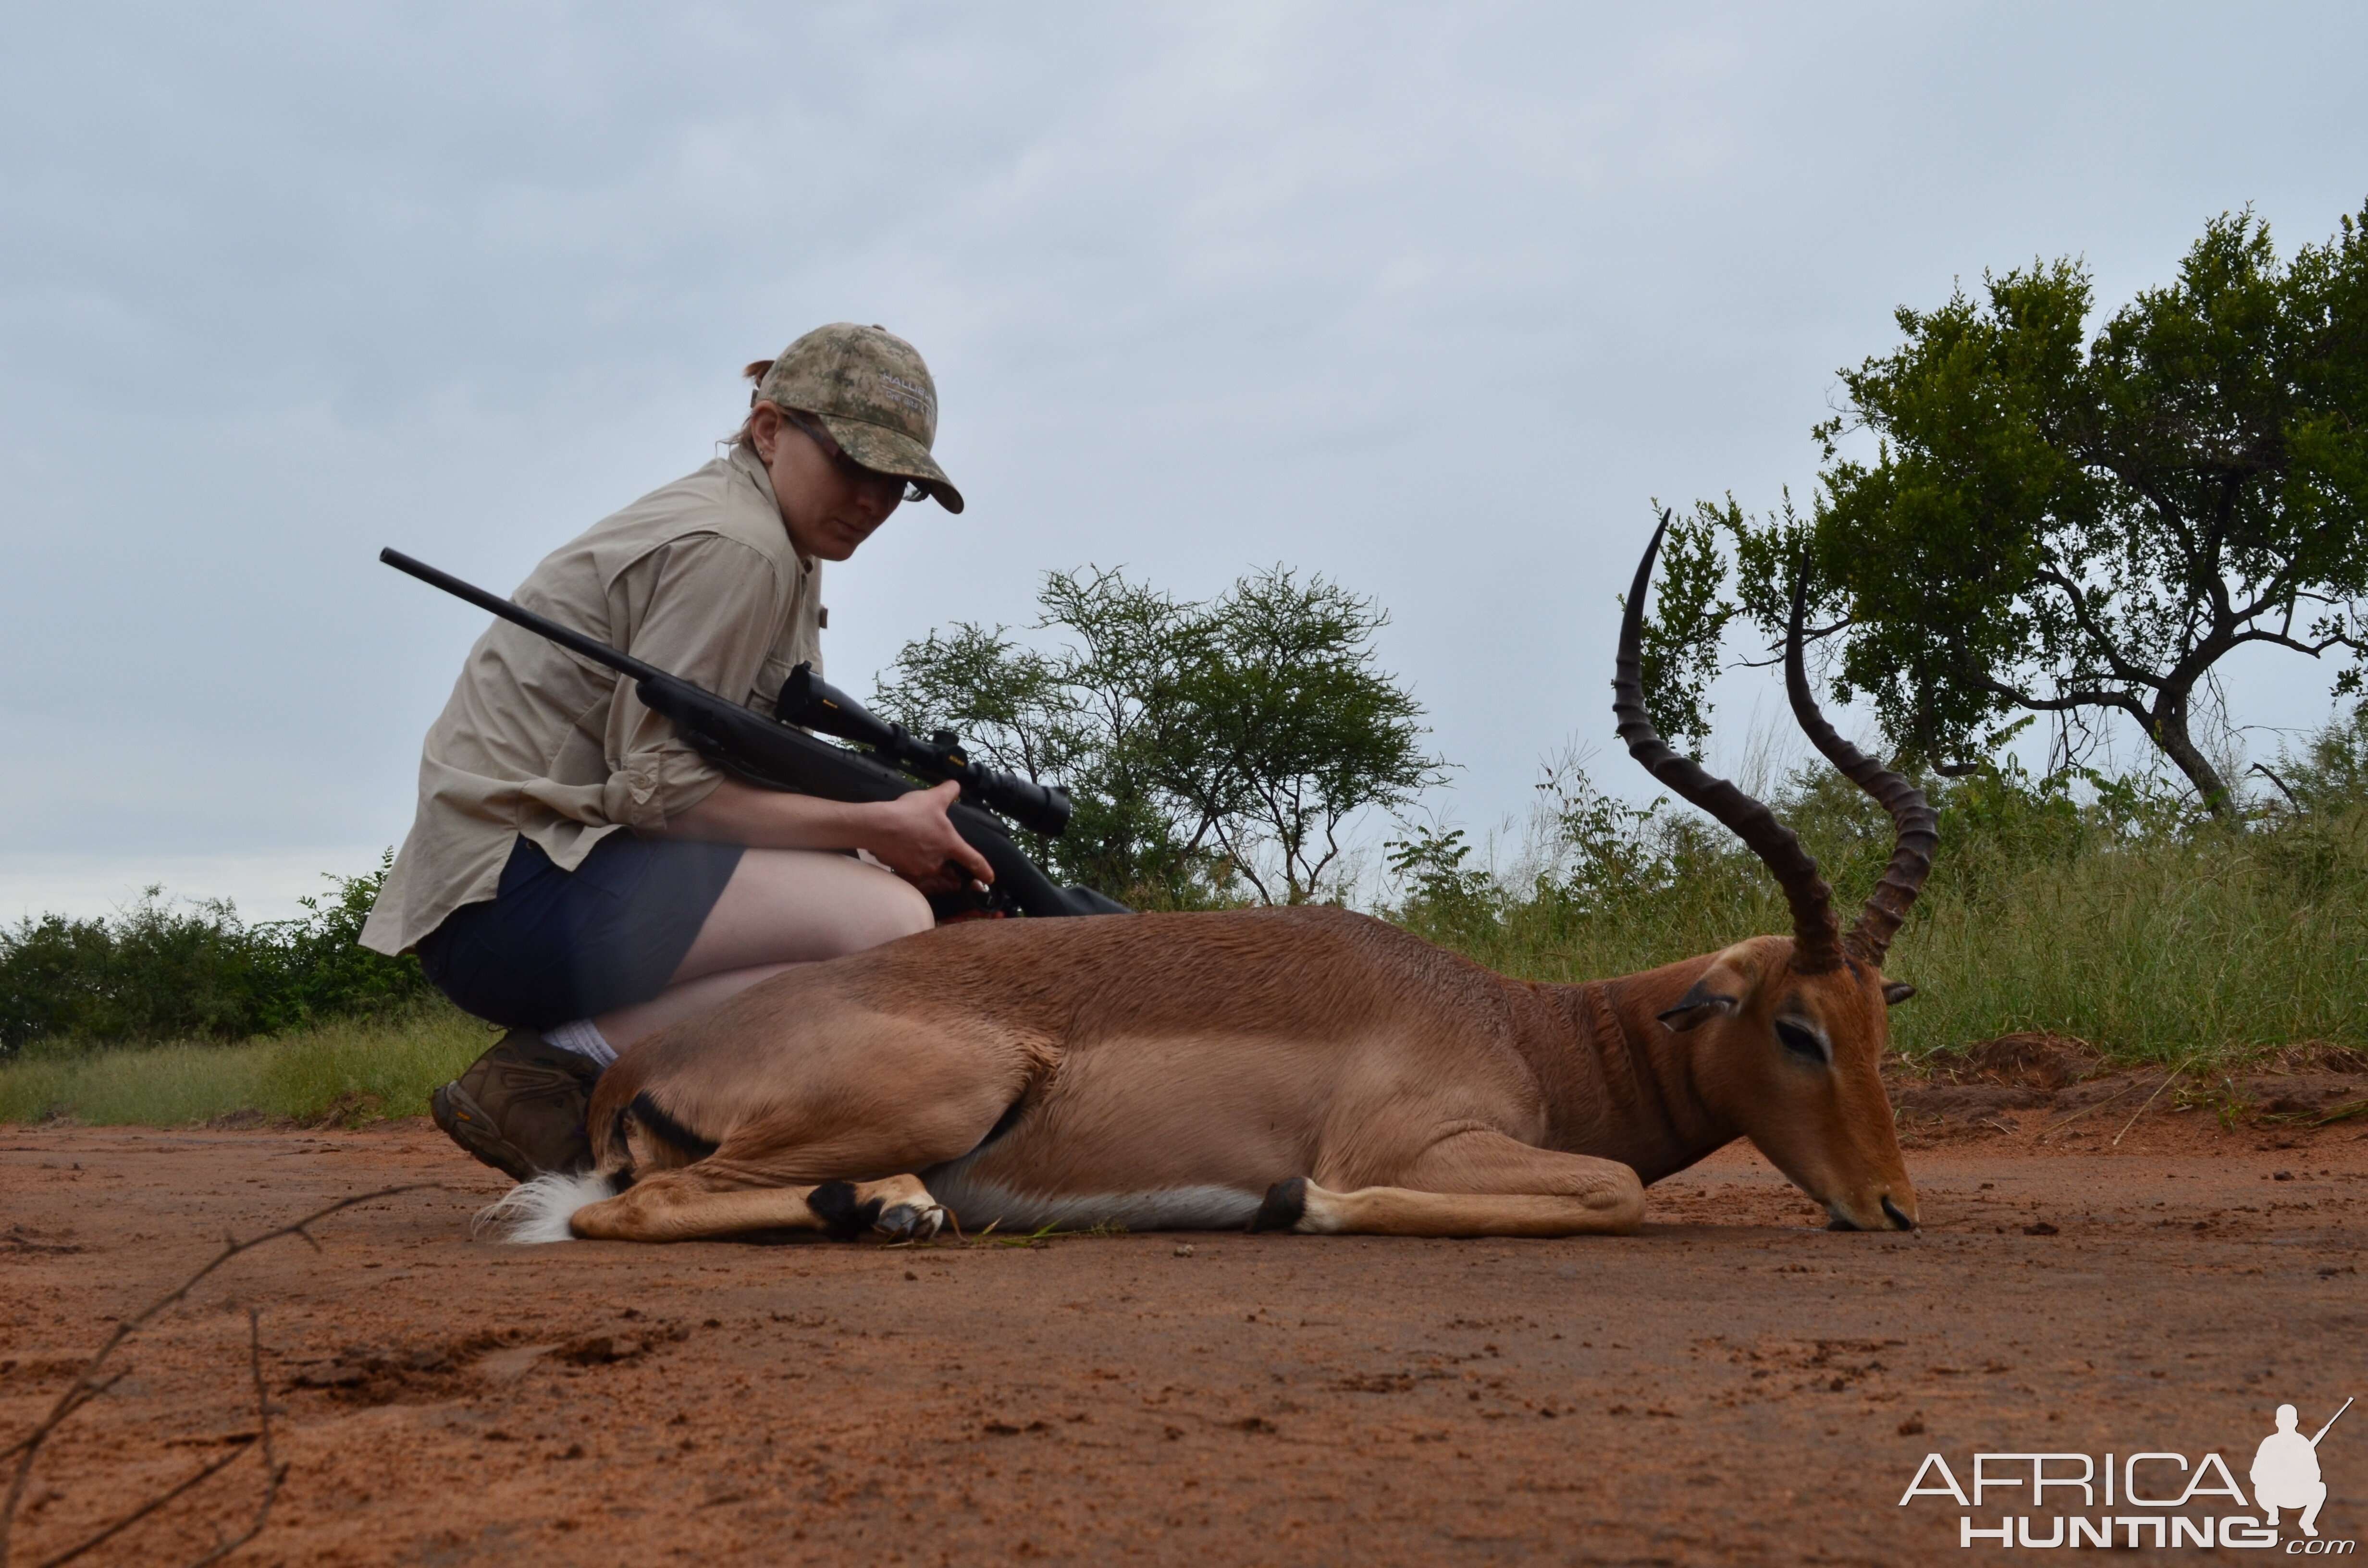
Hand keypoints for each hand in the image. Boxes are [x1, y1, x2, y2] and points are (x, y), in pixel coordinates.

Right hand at [854, 781, 995, 892]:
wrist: (878, 826)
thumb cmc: (907, 814)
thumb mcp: (933, 797)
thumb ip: (949, 791)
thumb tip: (956, 786)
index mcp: (950, 844)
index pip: (974, 860)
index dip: (984, 870)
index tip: (990, 878)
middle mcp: (938, 861)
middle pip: (948, 865)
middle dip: (946, 858)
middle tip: (935, 844)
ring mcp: (921, 868)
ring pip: (930, 867)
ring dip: (927, 858)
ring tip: (916, 841)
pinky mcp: (904, 871)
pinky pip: (912, 867)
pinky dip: (910, 859)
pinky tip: (903, 846)